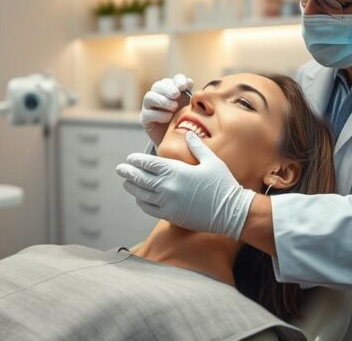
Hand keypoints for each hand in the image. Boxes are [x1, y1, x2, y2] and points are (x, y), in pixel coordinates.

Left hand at [115, 132, 255, 238]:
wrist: (231, 211)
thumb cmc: (223, 184)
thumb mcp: (211, 160)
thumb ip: (196, 146)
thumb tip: (188, 134)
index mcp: (176, 171)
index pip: (148, 163)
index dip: (136, 160)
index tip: (130, 158)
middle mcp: (168, 187)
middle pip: (140, 178)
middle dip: (128, 172)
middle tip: (120, 168)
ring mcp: (168, 203)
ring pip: (142, 194)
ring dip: (132, 187)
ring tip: (127, 183)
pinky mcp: (171, 216)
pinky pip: (149, 209)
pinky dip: (141, 202)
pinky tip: (140, 199)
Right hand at [140, 74, 193, 145]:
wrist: (176, 141)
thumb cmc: (184, 122)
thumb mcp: (190, 109)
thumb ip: (190, 96)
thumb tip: (189, 83)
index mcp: (171, 90)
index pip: (173, 80)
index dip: (178, 80)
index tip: (184, 86)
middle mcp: (158, 95)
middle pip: (158, 85)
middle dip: (168, 89)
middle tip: (176, 95)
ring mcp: (149, 106)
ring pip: (149, 96)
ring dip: (162, 100)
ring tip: (174, 108)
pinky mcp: (144, 118)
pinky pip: (148, 113)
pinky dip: (159, 114)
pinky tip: (168, 118)